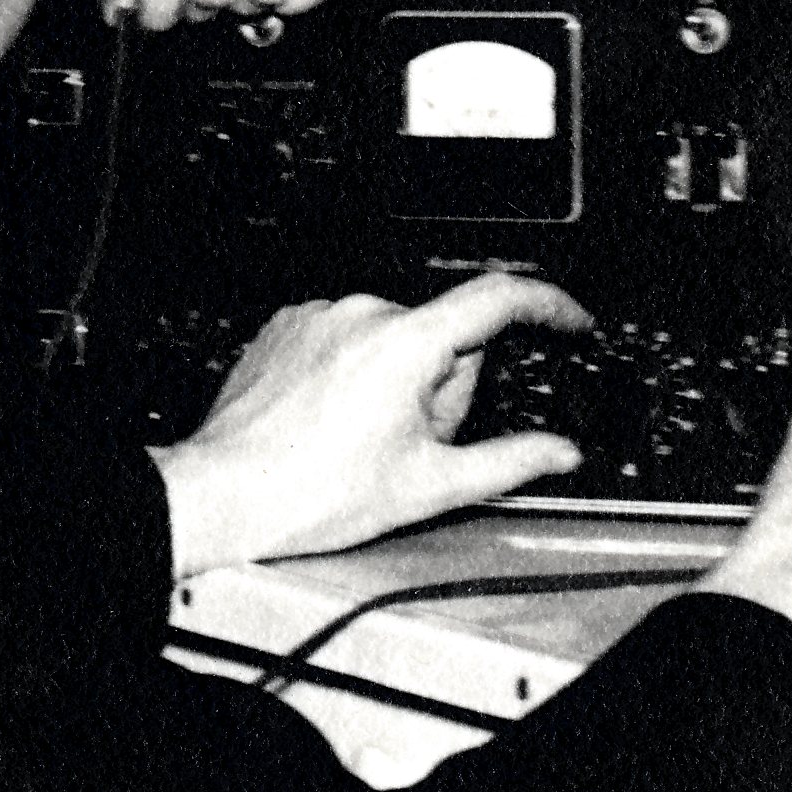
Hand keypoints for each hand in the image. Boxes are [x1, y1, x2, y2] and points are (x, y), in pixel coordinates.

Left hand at [150, 273, 581, 581]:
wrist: (221, 494)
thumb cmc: (309, 492)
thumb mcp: (428, 484)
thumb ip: (509, 462)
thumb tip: (559, 453)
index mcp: (404, 342)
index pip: (500, 297)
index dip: (549, 305)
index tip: (570, 321)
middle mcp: (359, 314)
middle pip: (442, 337)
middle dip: (444, 386)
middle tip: (411, 441)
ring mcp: (317, 317)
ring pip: (393, 340)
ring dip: (397, 381)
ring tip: (359, 438)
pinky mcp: (284, 328)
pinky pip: (346, 341)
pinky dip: (353, 373)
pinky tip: (330, 421)